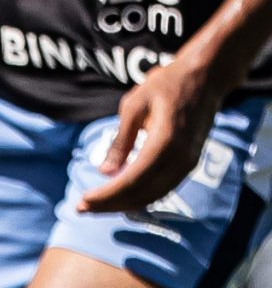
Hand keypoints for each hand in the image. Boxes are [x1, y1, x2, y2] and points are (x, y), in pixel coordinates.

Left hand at [77, 51, 220, 212]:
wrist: (205, 79)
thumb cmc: (166, 85)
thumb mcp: (134, 106)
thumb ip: (121, 141)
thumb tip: (105, 172)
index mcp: (165, 143)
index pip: (131, 180)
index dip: (106, 195)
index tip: (82, 201)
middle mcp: (180, 159)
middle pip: (142, 194)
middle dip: (110, 204)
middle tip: (82, 208)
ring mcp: (188, 164)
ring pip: (154, 196)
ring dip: (124, 204)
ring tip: (97, 206)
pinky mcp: (189, 164)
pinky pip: (163, 188)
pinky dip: (141, 196)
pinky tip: (121, 196)